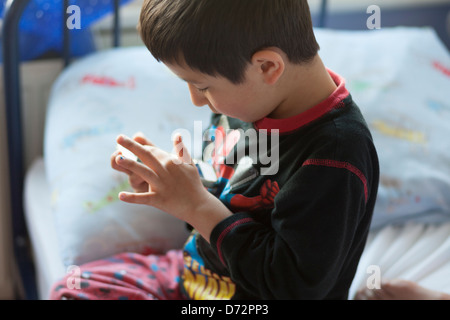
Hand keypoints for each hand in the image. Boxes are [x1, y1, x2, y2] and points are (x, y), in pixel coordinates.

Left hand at [114, 134, 232, 240]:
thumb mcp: (189, 164)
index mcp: (171, 161)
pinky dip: (132, 197)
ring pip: (143, 172)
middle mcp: (165, 170)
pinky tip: (120, 195)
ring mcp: (161, 185)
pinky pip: (144, 198)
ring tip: (117, 158)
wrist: (199, 205)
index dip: (139, 146)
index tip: (128, 141)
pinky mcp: (159, 199)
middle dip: (131, 146)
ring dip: (130, 165)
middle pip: (146, 155)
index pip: (152, 150)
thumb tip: (177, 134)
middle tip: (119, 137)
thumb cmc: (193, 184)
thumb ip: (181, 149)